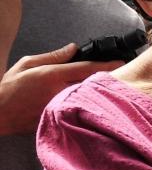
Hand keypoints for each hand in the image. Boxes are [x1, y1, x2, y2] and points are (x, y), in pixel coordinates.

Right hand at [0, 43, 121, 134]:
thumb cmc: (9, 88)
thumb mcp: (27, 64)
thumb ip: (52, 56)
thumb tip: (73, 48)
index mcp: (52, 75)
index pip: (86, 68)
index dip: (107, 65)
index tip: (122, 62)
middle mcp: (59, 92)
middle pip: (92, 84)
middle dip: (107, 79)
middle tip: (121, 74)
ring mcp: (61, 108)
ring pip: (88, 98)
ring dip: (100, 93)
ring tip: (111, 87)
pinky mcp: (60, 120)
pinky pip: (79, 110)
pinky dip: (87, 105)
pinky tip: (93, 102)